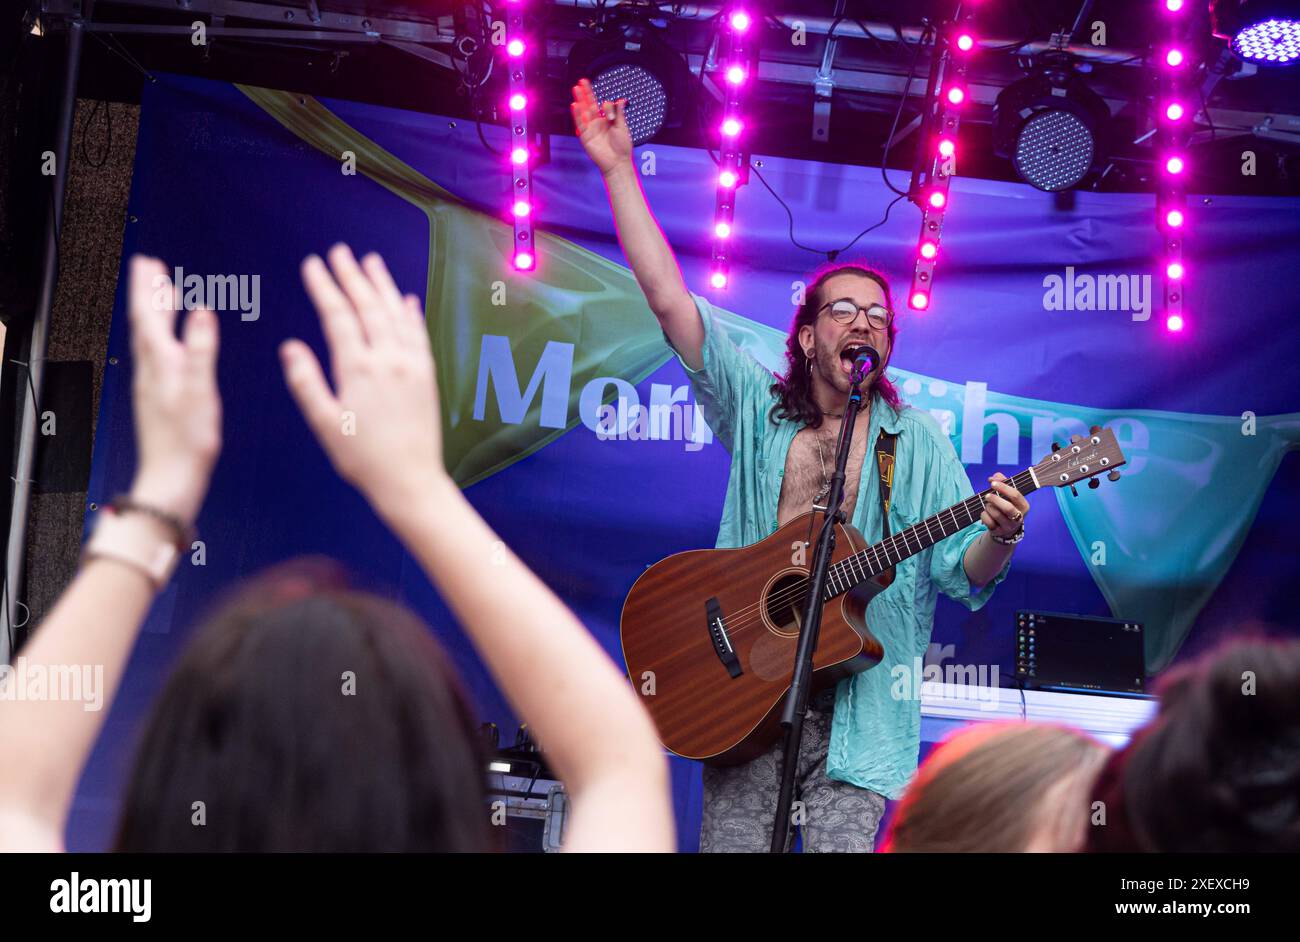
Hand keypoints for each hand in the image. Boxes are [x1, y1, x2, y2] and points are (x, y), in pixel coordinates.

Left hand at [126, 256, 221, 526]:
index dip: (150, 289)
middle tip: (153, 267)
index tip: (149, 263)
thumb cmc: (188, 441)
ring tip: (164, 293)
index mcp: (161, 365)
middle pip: (147, 323)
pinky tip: (174, 340)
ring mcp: (154, 384)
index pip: (150, 317)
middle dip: (150, 294)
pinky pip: (160, 355)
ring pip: (152, 338)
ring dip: (157, 313)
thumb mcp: (201, 391)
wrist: (172, 477)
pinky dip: (165, 337)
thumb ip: (201, 350)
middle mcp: (152, 371)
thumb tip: (203, 312)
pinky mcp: (161, 397)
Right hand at [280, 245, 447, 518]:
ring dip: (382, 286)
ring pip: (395, 314)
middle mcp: (388, 360)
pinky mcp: (427, 376)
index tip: (313, 264)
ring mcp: (412, 365)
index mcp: (358, 369)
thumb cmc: (362, 458)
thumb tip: (291, 346)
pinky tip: (405, 300)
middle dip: (352, 276)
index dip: (325, 287)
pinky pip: (419, 335)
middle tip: (339, 251)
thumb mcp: (324, 423)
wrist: (411, 480)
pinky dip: (410, 314)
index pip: (338, 316)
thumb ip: (307, 382)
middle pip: (368, 307)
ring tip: (371, 262)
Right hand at [570, 79, 631, 175]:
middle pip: (590, 105)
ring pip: (583, 112)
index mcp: (606, 120)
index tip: (611, 112)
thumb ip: (619, 113)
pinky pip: (580, 124)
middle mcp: (597, 123)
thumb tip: (621, 99)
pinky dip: (577, 114)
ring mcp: (590, 129)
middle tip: (582, 81)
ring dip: (579, 100)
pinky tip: (575, 105)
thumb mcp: (622, 127)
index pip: (603, 106)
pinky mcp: (585, 136)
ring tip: (576, 88)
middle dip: (586, 93)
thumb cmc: (622, 146)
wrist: (618, 161)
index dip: (607, 105)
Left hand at [981, 472, 1028, 537]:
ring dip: (988, 507)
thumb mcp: (1008, 495)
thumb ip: (1002, 483)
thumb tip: (993, 477)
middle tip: (987, 495)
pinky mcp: (999, 532)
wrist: (1006, 529)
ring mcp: (1009, 526)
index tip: (992, 483)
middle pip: (1008, 508)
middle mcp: (1019, 517)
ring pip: (996, 514)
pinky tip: (985, 513)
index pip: (1015, 495)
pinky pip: (988, 522)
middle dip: (995, 499)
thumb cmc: (1007, 506)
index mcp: (1024, 506)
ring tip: (988, 505)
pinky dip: (984, 515)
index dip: (1003, 488)